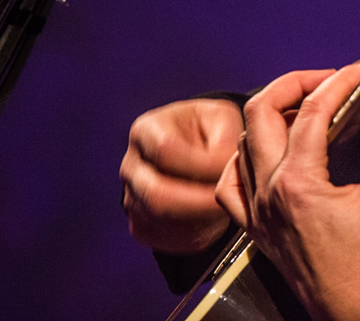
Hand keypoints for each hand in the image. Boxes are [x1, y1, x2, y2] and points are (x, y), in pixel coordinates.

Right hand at [121, 97, 243, 253]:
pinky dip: (192, 234)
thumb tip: (227, 165)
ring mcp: (131, 197)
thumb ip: (227, 138)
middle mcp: (132, 166)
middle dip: (197, 201)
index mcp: (147, 130)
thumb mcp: (224, 121)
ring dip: (196, 218)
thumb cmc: (212, 134)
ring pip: (160, 220)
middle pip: (156, 193)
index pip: (164, 150)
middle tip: (226, 201)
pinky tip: (210, 220)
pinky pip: (163, 238)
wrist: (200, 158)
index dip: (198, 164)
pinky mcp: (140, 225)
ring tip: (222, 210)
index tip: (226, 171)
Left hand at [216, 61, 359, 320]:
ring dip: (270, 116)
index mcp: (298, 182)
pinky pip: (231, 185)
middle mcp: (268, 194)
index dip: (341, 81)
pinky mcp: (258, 230)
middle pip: (260, 113)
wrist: (357, 314)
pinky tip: (265, 154)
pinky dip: (245, 159)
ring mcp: (258, 212)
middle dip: (295, 84)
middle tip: (327, 79)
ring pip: (242, 143)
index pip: (314, 110)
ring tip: (303, 109)